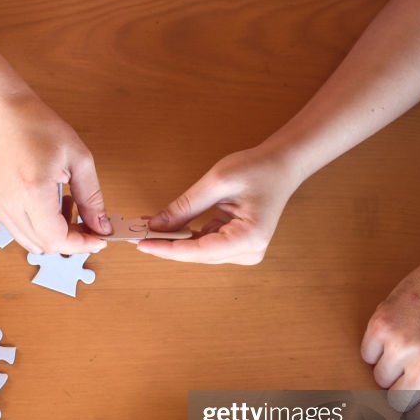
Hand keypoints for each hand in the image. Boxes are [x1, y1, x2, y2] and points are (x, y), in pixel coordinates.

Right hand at [0, 94, 108, 254]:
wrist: (1, 112)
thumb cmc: (38, 127)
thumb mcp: (78, 159)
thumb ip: (92, 197)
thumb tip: (101, 227)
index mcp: (33, 190)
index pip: (57, 239)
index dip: (81, 245)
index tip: (98, 239)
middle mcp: (10, 203)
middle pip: (45, 246)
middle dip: (71, 241)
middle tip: (88, 223)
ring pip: (31, 242)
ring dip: (54, 235)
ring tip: (67, 208)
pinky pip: (19, 230)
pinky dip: (38, 227)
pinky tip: (48, 204)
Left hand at [138, 148, 301, 264]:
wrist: (281, 165)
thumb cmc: (257, 169)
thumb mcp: (216, 183)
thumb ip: (185, 207)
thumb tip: (157, 225)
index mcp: (248, 238)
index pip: (199, 251)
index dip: (167, 250)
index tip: (142, 244)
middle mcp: (249, 251)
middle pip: (198, 254)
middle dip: (168, 244)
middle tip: (138, 233)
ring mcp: (245, 251)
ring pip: (199, 252)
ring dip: (175, 240)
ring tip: (150, 228)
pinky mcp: (238, 245)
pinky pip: (205, 244)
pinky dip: (186, 236)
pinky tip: (168, 227)